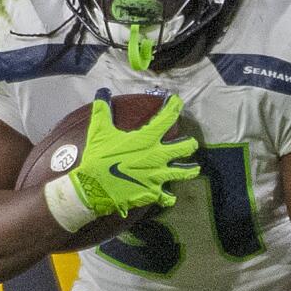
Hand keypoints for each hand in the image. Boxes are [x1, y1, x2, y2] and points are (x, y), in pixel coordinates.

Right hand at [62, 95, 200, 218]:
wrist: (94, 187)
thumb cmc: (98, 158)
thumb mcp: (99, 132)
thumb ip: (102, 111)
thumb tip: (102, 92)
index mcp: (146, 139)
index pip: (166, 119)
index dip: (174, 107)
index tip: (178, 101)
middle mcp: (157, 157)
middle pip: (183, 148)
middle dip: (189, 145)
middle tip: (192, 144)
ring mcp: (157, 176)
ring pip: (181, 173)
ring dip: (190, 171)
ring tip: (196, 169)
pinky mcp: (152, 193)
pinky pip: (166, 197)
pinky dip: (169, 198)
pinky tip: (170, 198)